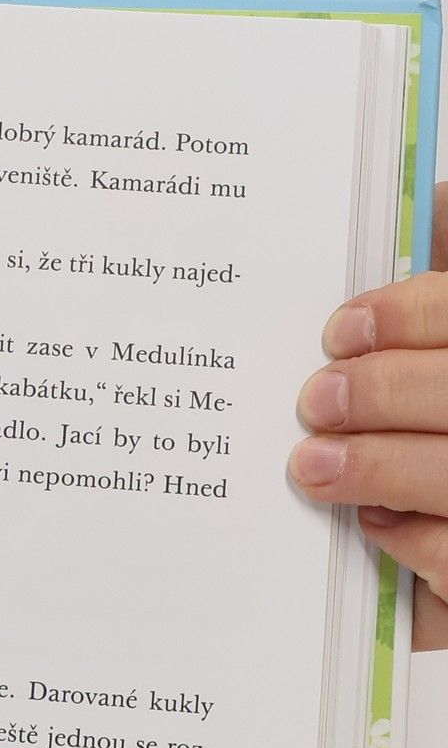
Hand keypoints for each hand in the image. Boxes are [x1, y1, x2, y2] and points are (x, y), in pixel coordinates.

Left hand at [291, 183, 447, 650]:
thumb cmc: (431, 398)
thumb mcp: (435, 328)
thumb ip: (431, 287)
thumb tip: (418, 209)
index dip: (413, 314)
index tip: (340, 330)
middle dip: (386, 393)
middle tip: (313, 400)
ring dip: (382, 467)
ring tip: (311, 466)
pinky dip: (412, 538)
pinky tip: (372, 520)